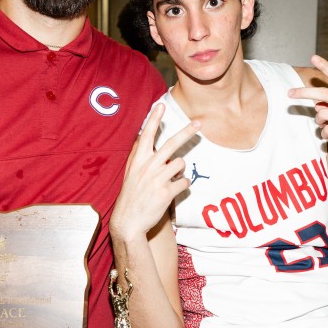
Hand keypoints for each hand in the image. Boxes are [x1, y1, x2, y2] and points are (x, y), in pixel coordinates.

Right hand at [110, 102, 200, 238]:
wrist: (128, 222)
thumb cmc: (130, 196)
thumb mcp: (129, 173)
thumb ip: (138, 156)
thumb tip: (141, 137)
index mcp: (138, 161)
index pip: (146, 135)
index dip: (154, 119)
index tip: (160, 105)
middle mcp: (147, 167)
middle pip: (171, 144)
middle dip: (187, 131)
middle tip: (199, 122)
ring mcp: (157, 179)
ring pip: (180, 164)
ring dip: (179, 171)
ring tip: (169, 180)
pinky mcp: (166, 192)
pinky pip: (184, 182)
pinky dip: (182, 186)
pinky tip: (172, 191)